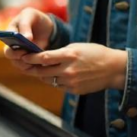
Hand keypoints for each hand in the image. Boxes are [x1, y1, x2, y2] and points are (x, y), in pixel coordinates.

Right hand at [2, 7, 54, 71]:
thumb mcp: (30, 15)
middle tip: (29, 55)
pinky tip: (41, 63)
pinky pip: (27, 68)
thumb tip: (26, 38)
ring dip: (27, 63)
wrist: (45, 27)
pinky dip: (34, 67)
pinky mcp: (27, 61)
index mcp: (9, 32)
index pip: (5, 41)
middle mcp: (11, 45)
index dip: (11, 44)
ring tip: (37, 59)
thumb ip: (26, 24)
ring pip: (18, 63)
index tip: (22, 48)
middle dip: (18, 56)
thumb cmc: (34, 18)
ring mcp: (18, 54)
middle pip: (9, 55)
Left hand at [10, 43, 126, 94]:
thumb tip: (43, 57)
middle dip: (31, 68)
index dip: (31, 57)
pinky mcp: (74, 90)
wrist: (113, 69)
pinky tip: (53, 75)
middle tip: (24, 65)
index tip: (23, 56)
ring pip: (48, 80)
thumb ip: (60, 52)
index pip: (43, 58)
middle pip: (42, 71)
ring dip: (41, 75)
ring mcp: (71, 82)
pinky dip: (54, 81)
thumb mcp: (77, 47)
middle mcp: (68, 70)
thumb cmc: (95, 54)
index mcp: (69, 55)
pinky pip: (58, 86)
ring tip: (37, 69)